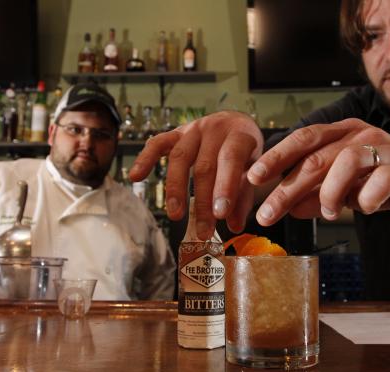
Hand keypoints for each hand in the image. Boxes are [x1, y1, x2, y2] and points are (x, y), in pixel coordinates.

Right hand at [129, 111, 263, 238]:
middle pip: (204, 165)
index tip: (221, 215)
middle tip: (203, 230)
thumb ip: (244, 195)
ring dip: (176, 189)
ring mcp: (193, 129)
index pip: (231, 158)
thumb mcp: (254, 169)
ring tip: (175, 215)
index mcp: (240, 134)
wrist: (236, 123)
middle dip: (202, 201)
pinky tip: (135, 177)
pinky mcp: (176, 132)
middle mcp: (215, 128)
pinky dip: (145, 159)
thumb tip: (234, 226)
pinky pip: (157, 143)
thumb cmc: (246, 152)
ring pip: (180, 157)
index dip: (225, 186)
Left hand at [247, 118, 389, 224]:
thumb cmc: (383, 182)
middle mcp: (361, 135)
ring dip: (330, 193)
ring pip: (347, 162)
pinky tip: (364, 208)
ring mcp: (385, 149)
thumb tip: (285, 207)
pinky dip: (367, 198)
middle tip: (268, 214)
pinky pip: (382, 181)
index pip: (303, 139)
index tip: (252, 178)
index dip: (276, 157)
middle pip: (316, 158)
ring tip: (330, 213)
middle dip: (287, 188)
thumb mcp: (342, 189)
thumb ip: (314, 195)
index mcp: (342, 133)